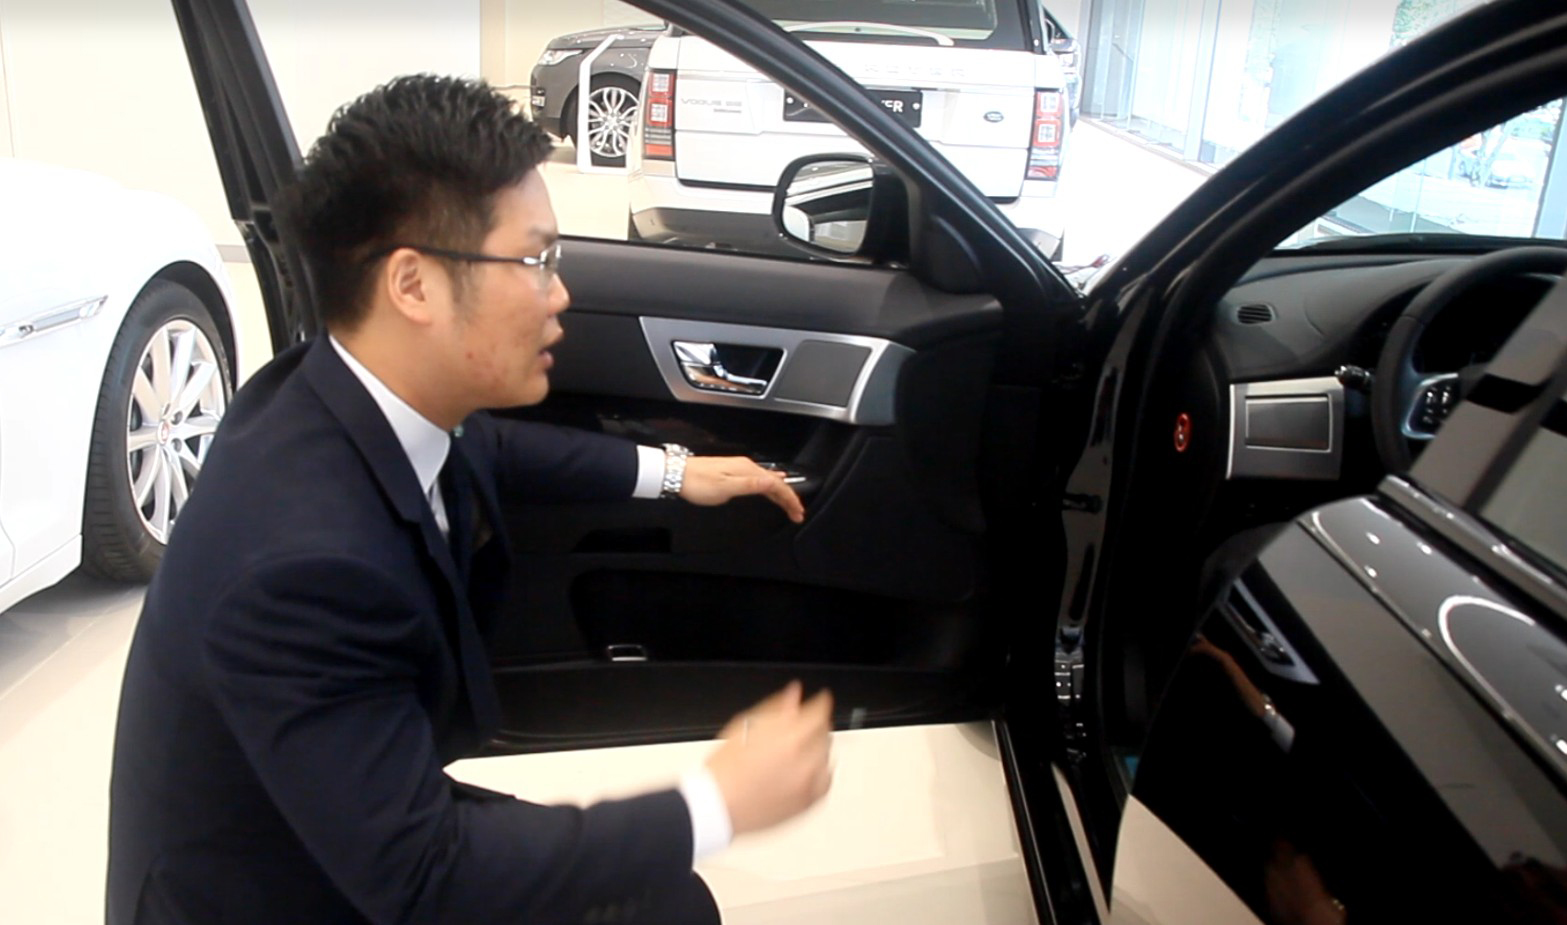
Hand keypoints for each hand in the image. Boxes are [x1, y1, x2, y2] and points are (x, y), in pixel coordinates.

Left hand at [678, 456, 804, 522]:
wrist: (677, 475)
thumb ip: (751, 485)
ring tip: (789, 504)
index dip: (790, 499)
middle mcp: (746, 467)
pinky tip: (771, 483)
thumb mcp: (726, 487)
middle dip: (789, 498)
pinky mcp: (733, 472)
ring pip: (768, 481)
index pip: (777, 485)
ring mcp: (740, 468)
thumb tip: (775, 482)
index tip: (798, 512)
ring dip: (780, 493)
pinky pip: (759, 479)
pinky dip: (770, 485)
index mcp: (748, 470)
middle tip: (798, 513)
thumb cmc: (698, 482)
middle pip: (775, 483)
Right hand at [705, 681, 833, 835]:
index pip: (819, 713)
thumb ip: (775, 708)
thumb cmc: (725, 770)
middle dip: (817, 725)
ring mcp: (806, 786)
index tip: (820, 699)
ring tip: (801, 748)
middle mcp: (803, 763)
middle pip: (825, 734)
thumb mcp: (745, 726)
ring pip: (828, 758)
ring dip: (819, 748)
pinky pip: (825, 783)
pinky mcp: (806, 804)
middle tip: (805, 723)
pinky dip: (821, 772)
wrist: (717, 806)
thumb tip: (793, 694)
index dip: (821, 702)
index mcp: (788, 740)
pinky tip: (806, 769)